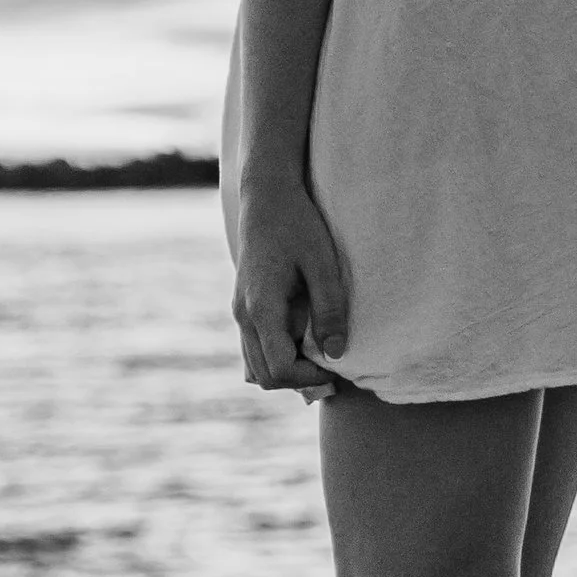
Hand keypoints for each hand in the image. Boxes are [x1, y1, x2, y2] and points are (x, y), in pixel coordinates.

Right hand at [231, 190, 350, 399]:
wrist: (267, 196)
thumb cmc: (297, 224)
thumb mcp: (322, 263)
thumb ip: (329, 309)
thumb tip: (336, 354)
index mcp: (261, 308)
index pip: (279, 369)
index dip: (309, 378)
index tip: (336, 367)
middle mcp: (243, 316)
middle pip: (265, 376)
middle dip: (299, 380)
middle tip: (332, 366)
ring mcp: (240, 312)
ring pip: (256, 366)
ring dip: (287, 369)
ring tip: (320, 355)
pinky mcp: (244, 307)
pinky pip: (255, 348)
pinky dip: (277, 355)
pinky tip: (303, 340)